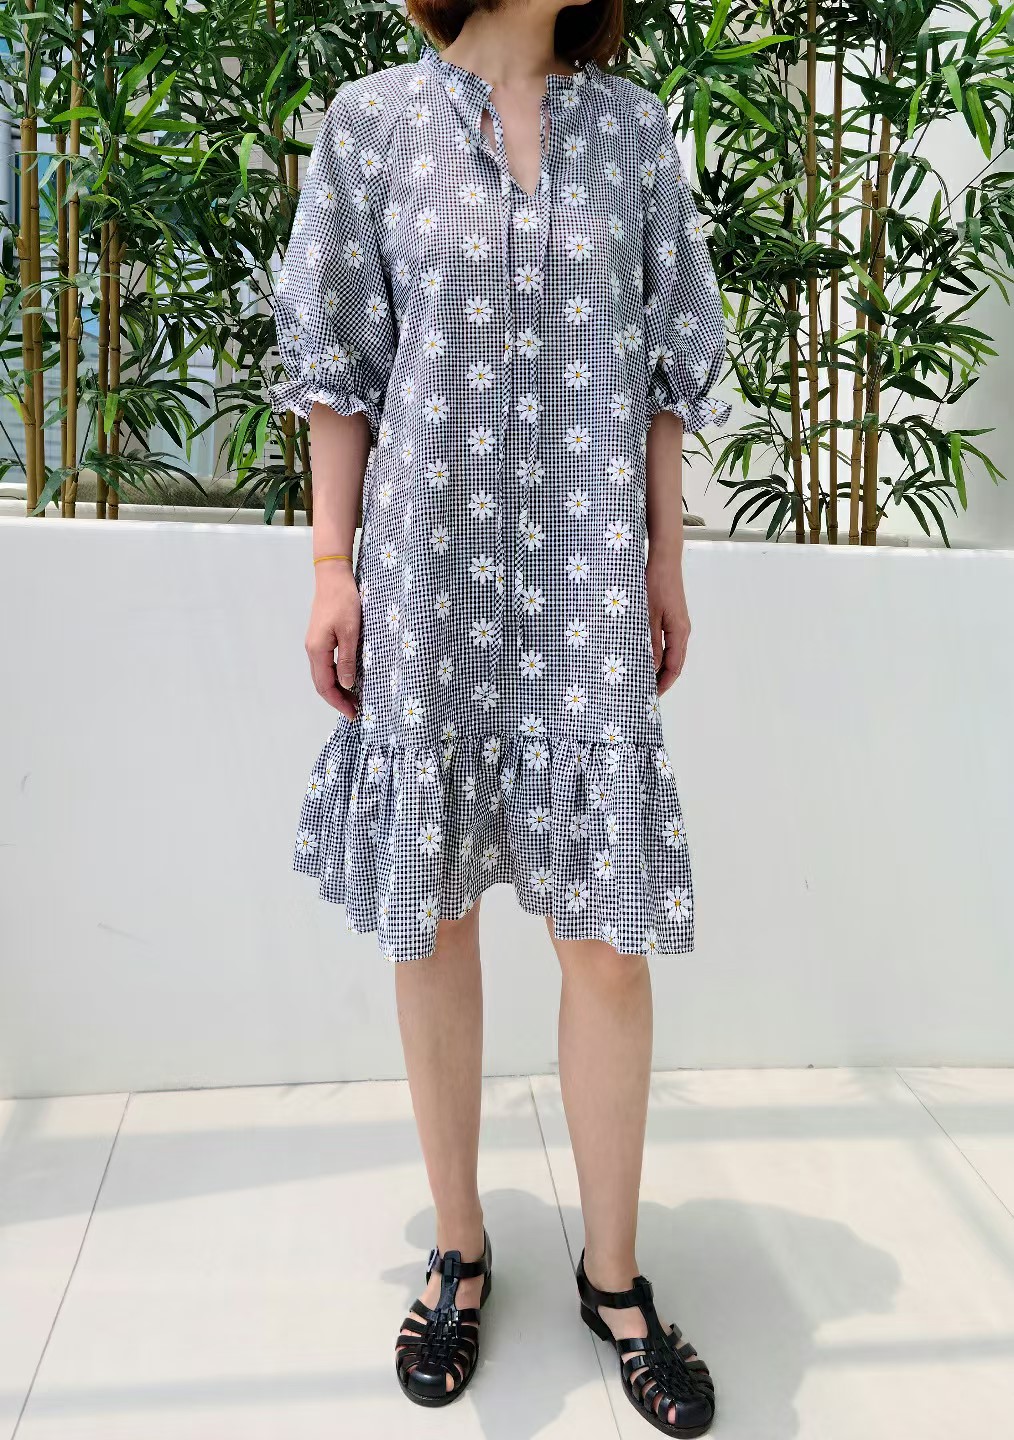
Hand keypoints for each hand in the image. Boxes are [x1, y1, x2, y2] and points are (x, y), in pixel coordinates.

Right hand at [305, 564, 360, 717]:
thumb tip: (346, 684)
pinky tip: (347, 678)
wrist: (333, 577)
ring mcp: (314, 643)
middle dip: (337, 700)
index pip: (325, 685)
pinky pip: (325, 664)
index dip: (338, 702)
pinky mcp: (320, 638)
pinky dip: (335, 676)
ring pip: (322, 675)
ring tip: (353, 698)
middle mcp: (312, 649)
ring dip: (336, 689)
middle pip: (321, 683)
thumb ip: (348, 660)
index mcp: (318, 650)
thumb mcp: (351, 632)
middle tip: (355, 711)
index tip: (353, 714)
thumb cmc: (344, 601)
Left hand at [646, 552, 689, 696]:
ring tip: (640, 677)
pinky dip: (655, 652)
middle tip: (642, 691)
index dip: (663, 684)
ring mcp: (676, 624)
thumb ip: (651, 642)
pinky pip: (665, 641)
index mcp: (679, 632)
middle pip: (673, 663)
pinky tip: (641, 654)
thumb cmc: (656, 583)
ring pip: (669, 653)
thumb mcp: (648, 615)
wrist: (663, 559)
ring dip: (656, 666)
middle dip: (659, 679)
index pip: (674, 667)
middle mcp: (681, 630)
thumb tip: (651, 667)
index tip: (650, 697)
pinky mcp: (670, 616)